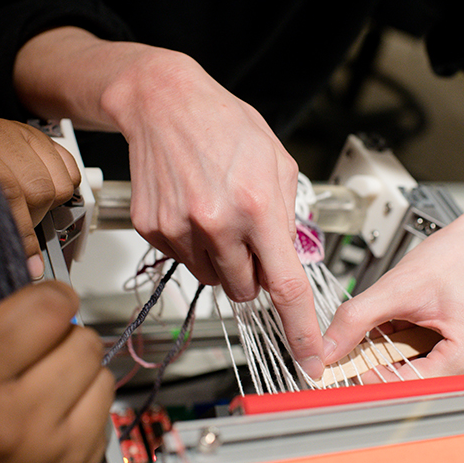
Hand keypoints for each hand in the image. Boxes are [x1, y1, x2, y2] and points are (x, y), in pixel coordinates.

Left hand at [0, 117, 81, 267]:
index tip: (28, 258)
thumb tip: (18, 265)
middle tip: (18, 226)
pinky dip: (63, 188)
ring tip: (26, 207)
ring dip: (48, 204)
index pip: (7, 190)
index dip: (21, 230)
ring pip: (59, 182)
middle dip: (33, 217)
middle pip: (38, 187)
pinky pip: (71, 170)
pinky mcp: (39, 138)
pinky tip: (41, 192)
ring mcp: (19, 133)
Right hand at [0, 281, 114, 462]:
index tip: (47, 301)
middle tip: (43, 347)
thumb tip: (21, 301)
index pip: (49, 309)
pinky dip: (84, 412)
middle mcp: (21, 416)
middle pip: (85, 341)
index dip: (52, 296)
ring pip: (102, 378)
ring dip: (80, 374)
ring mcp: (53, 452)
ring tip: (50, 385)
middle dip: (66, 336)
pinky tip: (54, 420)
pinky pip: (103, 421)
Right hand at [102, 47, 325, 377]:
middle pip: (247, 290)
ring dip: (223, 260)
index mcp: (257, 206)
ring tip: (219, 214)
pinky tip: (194, 210)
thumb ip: (288, 216)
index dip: (300, 330)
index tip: (309, 360)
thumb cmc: (225, 124)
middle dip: (255, 275)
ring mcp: (180, 229)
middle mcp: (217, 223)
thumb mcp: (278, 162)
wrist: (164, 102)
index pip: (285, 286)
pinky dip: (195, 246)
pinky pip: (184, 261)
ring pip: (214, 279)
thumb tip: (287, 260)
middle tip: (249, 236)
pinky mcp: (154, 230)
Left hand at [322, 193, 463, 378]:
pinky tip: (411, 325)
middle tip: (372, 338)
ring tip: (397, 324)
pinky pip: (435, 365)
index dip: (373, 377)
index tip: (352, 362)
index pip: (408, 387)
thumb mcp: (398, 286)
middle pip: (416, 385)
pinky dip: (414, 349)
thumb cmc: (462, 255)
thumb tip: (330, 348)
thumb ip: (356, 319)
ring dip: (400, 355)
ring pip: (424, 376)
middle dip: (386, 363)